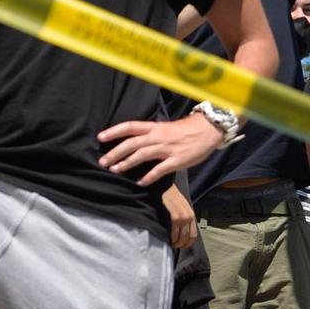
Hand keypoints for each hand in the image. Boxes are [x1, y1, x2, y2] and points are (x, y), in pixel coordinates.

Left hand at [97, 112, 225, 184]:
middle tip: (102, 162)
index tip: (101, 138)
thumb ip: (151, 134)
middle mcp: (158, 136)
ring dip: (127, 163)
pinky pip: (159, 169)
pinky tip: (140, 182)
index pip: (130, 126)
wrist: (208, 130)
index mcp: (155, 127)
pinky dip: (148, 176)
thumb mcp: (166, 128)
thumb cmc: (186, 130)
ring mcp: (167, 148)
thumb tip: (134, 143)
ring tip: (115, 170)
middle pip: (132, 143)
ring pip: (142, 154)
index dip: (114, 131)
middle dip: (115, 152)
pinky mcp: (176, 160)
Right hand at [162, 183, 197, 250]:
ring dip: (175, 243)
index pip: (193, 236)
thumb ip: (182, 218)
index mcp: (191, 215)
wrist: (162, 185)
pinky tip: (166, 239)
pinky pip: (174, 233)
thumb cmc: (169, 196)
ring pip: (181, 238)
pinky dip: (170, 239)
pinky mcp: (175, 216)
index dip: (186, 244)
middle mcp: (189, 216)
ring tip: (168, 244)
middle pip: (187, 238)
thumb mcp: (179, 206)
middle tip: (172, 246)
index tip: (180, 246)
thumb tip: (179, 232)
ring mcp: (182, 216)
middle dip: (180, 245)